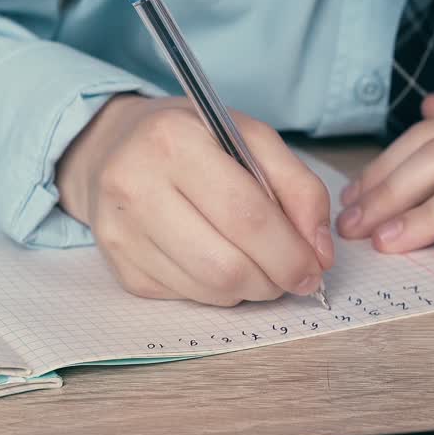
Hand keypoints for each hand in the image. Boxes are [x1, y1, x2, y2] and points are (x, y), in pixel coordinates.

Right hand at [57, 95, 334, 305]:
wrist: (113, 148)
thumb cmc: (191, 140)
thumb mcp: (250, 137)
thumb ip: (298, 187)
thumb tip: (320, 253)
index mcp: (174, 141)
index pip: (246, 215)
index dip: (290, 252)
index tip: (315, 268)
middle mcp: (136, 186)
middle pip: (225, 264)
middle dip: (273, 280)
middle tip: (292, 275)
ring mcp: (120, 232)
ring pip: (207, 289)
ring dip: (248, 289)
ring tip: (259, 267)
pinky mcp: (118, 266)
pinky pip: (185, 297)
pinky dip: (216, 290)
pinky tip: (217, 262)